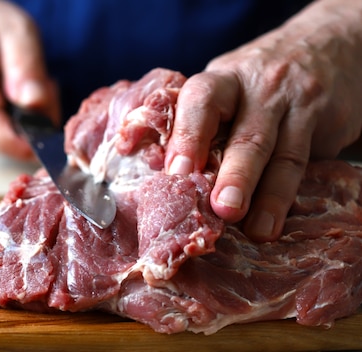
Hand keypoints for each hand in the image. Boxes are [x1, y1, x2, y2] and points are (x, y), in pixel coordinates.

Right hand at [0, 0, 58, 158]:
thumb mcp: (15, 30)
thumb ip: (26, 67)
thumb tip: (35, 104)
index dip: (21, 141)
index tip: (49, 133)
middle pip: (0, 138)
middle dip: (33, 123)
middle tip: (43, 85)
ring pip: (1, 141)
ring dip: (26, 122)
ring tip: (24, 84)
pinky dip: (13, 123)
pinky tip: (11, 96)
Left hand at [164, 0, 361, 241]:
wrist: (329, 43)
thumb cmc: (257, 81)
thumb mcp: (226, 85)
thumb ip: (197, 120)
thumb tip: (151, 167)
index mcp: (223, 80)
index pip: (201, 101)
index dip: (187, 137)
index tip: (175, 172)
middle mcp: (261, 89)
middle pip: (247, 135)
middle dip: (234, 174)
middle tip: (221, 209)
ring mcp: (298, 105)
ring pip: (284, 154)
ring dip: (268, 196)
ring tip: (255, 229)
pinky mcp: (327, 123)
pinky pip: (309, 162)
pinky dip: (291, 196)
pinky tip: (278, 221)